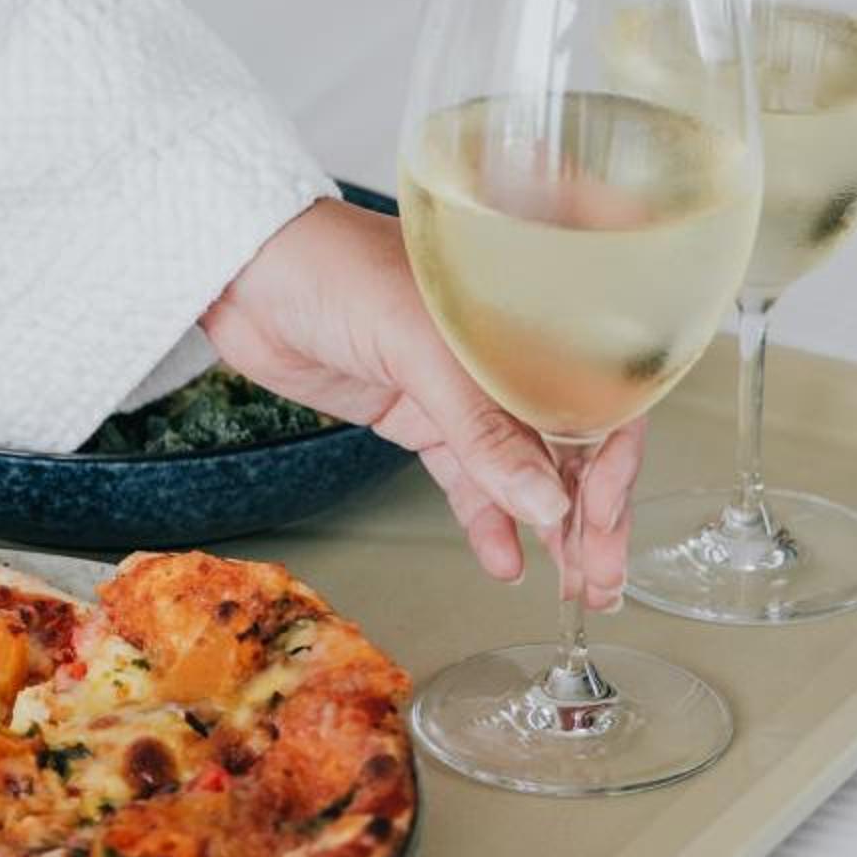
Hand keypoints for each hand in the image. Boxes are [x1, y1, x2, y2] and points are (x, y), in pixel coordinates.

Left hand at [203, 196, 645, 598]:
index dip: (613, 462)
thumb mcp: (417, 345)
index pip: (599, 396)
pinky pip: (466, 478)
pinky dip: (487, 521)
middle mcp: (502, 356)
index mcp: (525, 316)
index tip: (605, 519)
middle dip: (591, 515)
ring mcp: (457, 391)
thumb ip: (482, 427)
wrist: (243, 270)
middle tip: (600, 580)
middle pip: (568, 445)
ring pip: (520, 471)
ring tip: (570, 587)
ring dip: (547, 530)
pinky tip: (505, 561)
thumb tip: (547, 504)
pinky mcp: (414, 417)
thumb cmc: (333, 268)